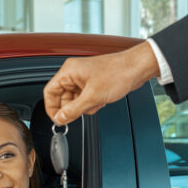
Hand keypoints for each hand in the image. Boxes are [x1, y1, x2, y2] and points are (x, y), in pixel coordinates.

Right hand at [43, 41, 159, 124]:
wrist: (137, 68)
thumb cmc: (118, 73)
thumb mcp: (92, 97)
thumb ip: (73, 110)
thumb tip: (60, 119)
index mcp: (69, 71)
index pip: (50, 92)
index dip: (52, 108)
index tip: (58, 119)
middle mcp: (73, 73)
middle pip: (62, 97)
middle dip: (72, 108)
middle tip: (80, 114)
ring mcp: (83, 78)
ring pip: (74, 100)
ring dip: (83, 106)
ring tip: (96, 103)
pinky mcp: (91, 83)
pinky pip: (84, 98)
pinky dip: (91, 103)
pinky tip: (101, 100)